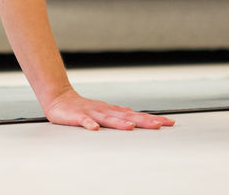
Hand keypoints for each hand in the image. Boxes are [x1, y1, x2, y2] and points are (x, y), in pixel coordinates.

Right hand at [43, 88, 176, 130]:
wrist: (60, 99)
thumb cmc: (83, 108)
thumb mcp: (105, 111)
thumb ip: (120, 115)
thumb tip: (136, 117)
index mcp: (113, 111)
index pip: (136, 115)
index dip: (152, 119)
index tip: (169, 122)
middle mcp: (106, 111)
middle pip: (128, 116)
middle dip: (144, 121)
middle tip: (159, 125)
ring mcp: (93, 113)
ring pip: (108, 118)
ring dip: (119, 123)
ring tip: (130, 127)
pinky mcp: (78, 116)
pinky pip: (84, 121)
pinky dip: (89, 124)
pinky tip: (94, 128)